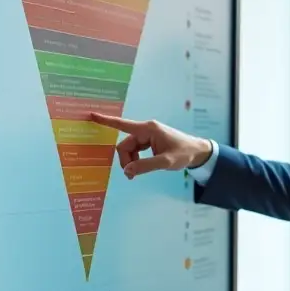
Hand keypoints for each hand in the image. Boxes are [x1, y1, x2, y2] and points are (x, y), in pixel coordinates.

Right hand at [88, 114, 212, 178]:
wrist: (197, 152)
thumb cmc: (184, 153)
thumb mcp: (166, 162)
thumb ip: (145, 166)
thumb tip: (127, 171)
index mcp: (148, 129)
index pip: (123, 125)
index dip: (106, 121)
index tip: (92, 115)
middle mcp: (146, 130)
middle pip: (125, 145)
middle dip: (126, 161)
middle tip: (132, 175)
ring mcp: (147, 136)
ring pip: (129, 150)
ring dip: (131, 162)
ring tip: (137, 174)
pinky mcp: (149, 142)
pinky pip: (135, 151)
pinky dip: (136, 161)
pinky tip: (140, 168)